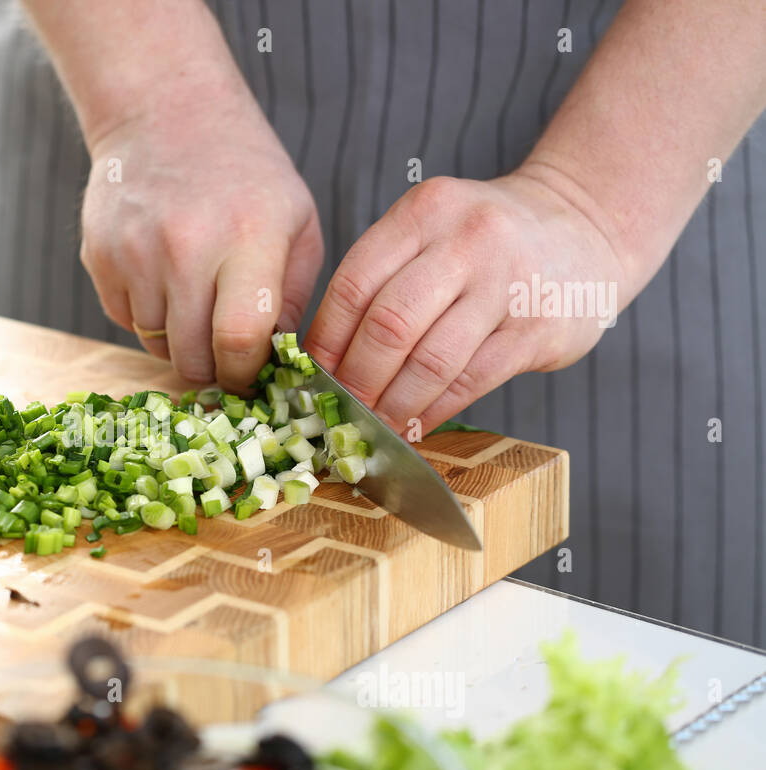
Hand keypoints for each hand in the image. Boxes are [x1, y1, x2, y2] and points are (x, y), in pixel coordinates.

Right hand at [80, 84, 322, 391]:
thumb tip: (276, 362)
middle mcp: (185, 248)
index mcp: (247, 239)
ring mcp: (135, 254)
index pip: (239, 341)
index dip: (245, 373)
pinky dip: (148, 317)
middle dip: (212, 369)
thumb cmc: (245, 173)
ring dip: (179, 342)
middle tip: (225, 352)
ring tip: (196, 303)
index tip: (251, 374)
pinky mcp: (100, 257)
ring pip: (156, 346)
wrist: (165, 113)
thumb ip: (294, 297)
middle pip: (192, 358)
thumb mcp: (297, 222)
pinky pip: (126, 322)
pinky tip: (164, 281)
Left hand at [306, 171, 630, 434]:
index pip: (354, 284)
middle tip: (340, 410)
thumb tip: (324, 358)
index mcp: (424, 213)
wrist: (587, 228)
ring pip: (429, 361)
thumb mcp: (434, 230)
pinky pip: (470, 381)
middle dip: (356, 379)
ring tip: (373, 428)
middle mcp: (465, 240)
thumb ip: (384, 278)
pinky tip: (414, 425)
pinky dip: (433, 411)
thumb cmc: (489, 242)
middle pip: (388, 325)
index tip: (310, 377)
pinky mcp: (537, 329)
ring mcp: (506, 284)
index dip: (326, 340)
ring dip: (392, 405)